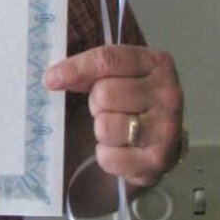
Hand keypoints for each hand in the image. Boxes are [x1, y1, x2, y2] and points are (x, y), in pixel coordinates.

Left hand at [46, 45, 183, 189]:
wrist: (158, 146)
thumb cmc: (130, 104)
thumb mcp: (116, 76)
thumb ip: (90, 70)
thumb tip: (53, 77)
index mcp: (156, 63)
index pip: (108, 59)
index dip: (75, 68)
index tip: (51, 79)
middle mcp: (168, 93)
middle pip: (103, 93)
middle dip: (95, 104)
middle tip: (108, 110)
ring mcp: (167, 128)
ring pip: (105, 126)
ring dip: (102, 131)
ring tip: (117, 130)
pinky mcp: (158, 160)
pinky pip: (109, 156)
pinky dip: (107, 156)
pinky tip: (121, 150)